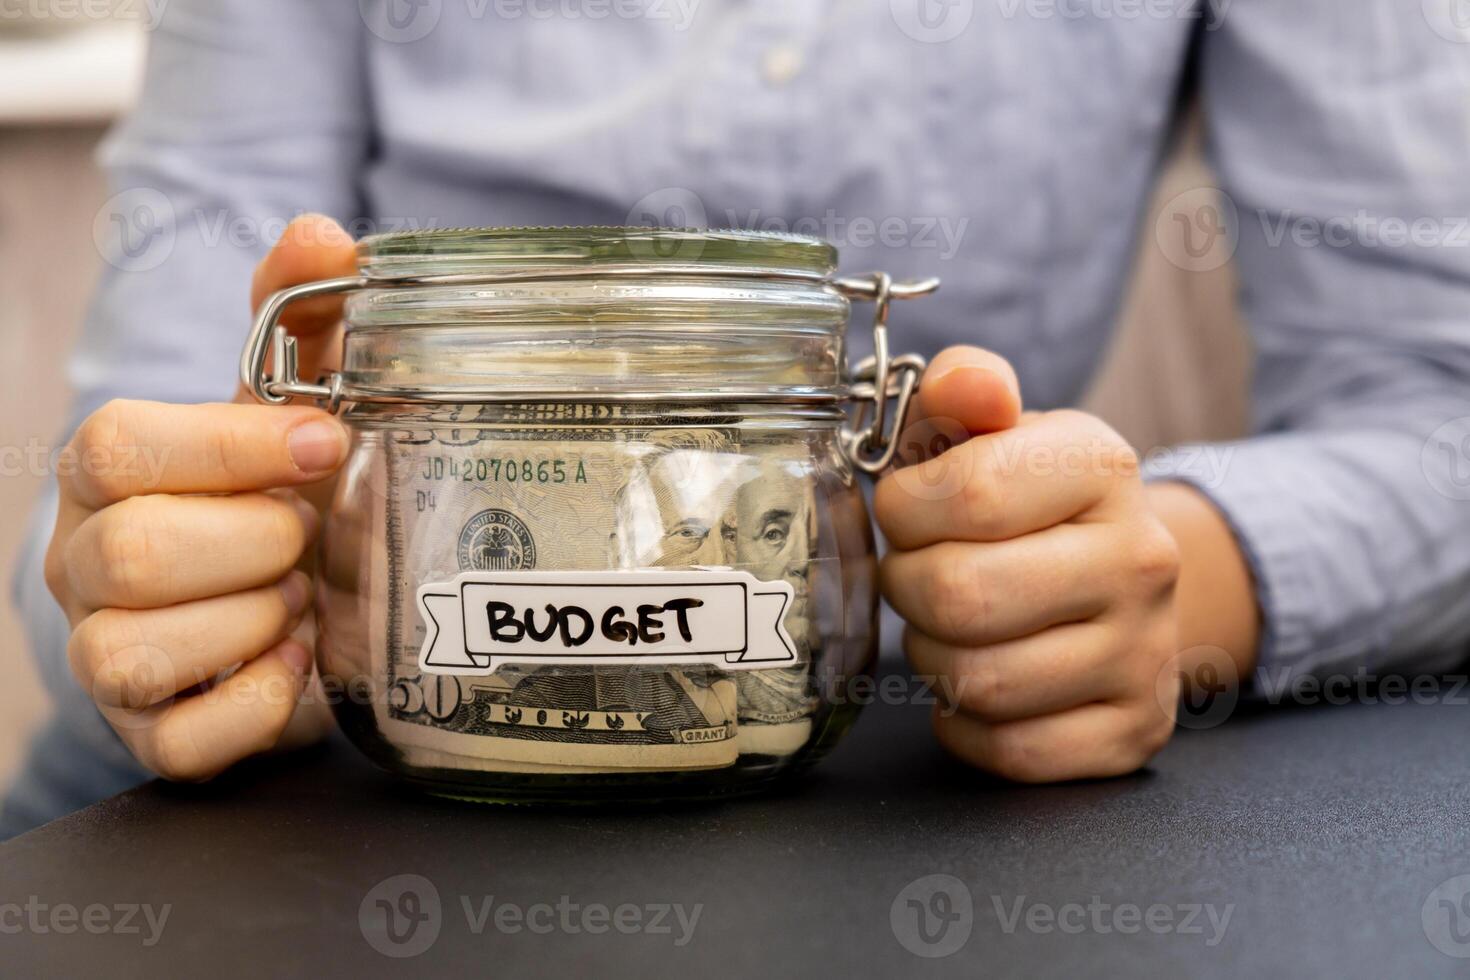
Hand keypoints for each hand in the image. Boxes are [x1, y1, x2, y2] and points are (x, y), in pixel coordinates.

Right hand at [43, 215, 357, 780]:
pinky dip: (260, 702)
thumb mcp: (291, 411)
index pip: (117, 443)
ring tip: (299, 600)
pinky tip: (295, 663)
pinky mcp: (149, 734)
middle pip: (132, 553)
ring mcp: (103, 655)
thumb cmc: (278, 500)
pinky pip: (183, 739)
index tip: (328, 444)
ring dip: (254, 623)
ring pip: (136, 651)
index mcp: (107, 471)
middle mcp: (82, 563)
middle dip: (256, 545)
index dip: (231, 446)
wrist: (287, 608)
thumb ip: (301, 325)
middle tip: (309, 540)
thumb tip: (322, 236)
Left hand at [874, 346, 1181, 781]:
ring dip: (931, 657)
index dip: (904, 510)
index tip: (906, 511)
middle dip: (908, 588)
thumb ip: (963, 387)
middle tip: (915, 575)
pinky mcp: (1134, 729)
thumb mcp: (997, 428)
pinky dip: (964, 726)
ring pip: (978, 681)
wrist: (1123, 577)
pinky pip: (1010, 751)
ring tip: (946, 625)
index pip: (968, 494)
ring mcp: (1147, 653)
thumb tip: (967, 385)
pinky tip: (973, 683)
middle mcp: (1142, 560)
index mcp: (1102, 466)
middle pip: (961, 596)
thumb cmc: (1028, 502)